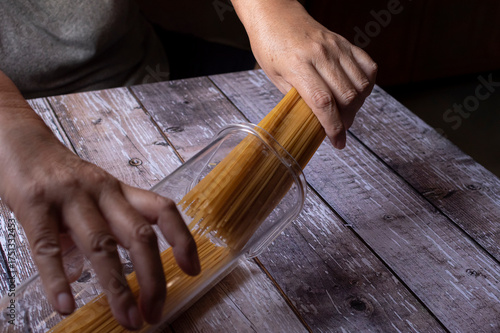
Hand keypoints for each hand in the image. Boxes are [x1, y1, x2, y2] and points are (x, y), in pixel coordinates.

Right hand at [0, 119, 199, 329]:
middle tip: (155, 313)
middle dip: (153, 278)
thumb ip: (110, 227)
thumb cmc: (64, 175)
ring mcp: (70, 197)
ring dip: (117, 287)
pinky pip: (48, 247)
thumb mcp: (97, 194)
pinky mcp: (35, 205)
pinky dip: (57, 280)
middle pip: (139, 235)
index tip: (192, 270)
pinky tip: (65, 305)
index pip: (164, 209)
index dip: (183, 239)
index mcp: (121, 190)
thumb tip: (119, 274)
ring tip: (128, 318)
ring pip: (101, 245)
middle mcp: (102, 191)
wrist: (22, 144)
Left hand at [233, 0, 376, 147]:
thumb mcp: (275, 77)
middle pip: (347, 96)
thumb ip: (297, 98)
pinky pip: (368, 67)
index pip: (323, 102)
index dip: (334, 127)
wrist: (276, 15)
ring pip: (361, 85)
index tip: (338, 142)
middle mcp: (321, 55)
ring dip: (357, 106)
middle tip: (339, 129)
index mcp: (298, 65)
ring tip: (345, 113)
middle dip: (346, 120)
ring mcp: (336, 47)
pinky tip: (356, 93)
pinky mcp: (345, 43)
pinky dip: (367, 85)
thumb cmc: (270, 47)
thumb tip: (316, 121)